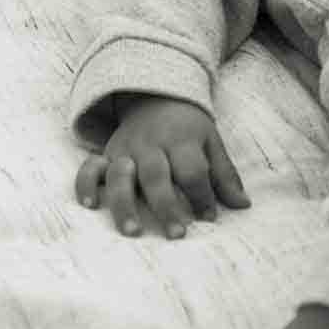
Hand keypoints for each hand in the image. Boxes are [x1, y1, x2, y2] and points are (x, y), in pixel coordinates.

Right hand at [76, 95, 250, 237]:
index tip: (210, 218)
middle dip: (166, 205)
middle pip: (156, 175)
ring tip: (133, 231)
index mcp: (181, 140)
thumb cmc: (188, 127)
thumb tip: (243, 205)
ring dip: (125, 203)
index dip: (202, 196)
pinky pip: (89, 167)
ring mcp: (125, 150)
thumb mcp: (212, 142)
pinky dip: (86, 184)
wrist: (156, 95)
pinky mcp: (105, 154)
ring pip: (120, 176)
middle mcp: (150, 145)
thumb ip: (224, 175)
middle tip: (177, 234)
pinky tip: (90, 205)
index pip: (192, 170)